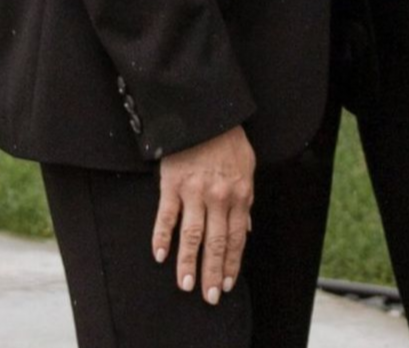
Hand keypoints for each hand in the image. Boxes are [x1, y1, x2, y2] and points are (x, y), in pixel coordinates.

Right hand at [153, 126, 254, 302]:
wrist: (206, 112)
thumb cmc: (228, 139)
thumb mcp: (247, 166)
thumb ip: (246, 199)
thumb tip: (246, 229)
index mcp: (240, 194)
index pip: (236, 238)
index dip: (232, 264)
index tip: (226, 283)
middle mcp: (218, 197)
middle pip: (216, 243)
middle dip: (212, 273)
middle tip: (209, 296)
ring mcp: (194, 192)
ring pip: (192, 236)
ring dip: (188, 264)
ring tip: (187, 285)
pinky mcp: (172, 185)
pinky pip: (166, 217)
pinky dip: (162, 238)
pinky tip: (161, 256)